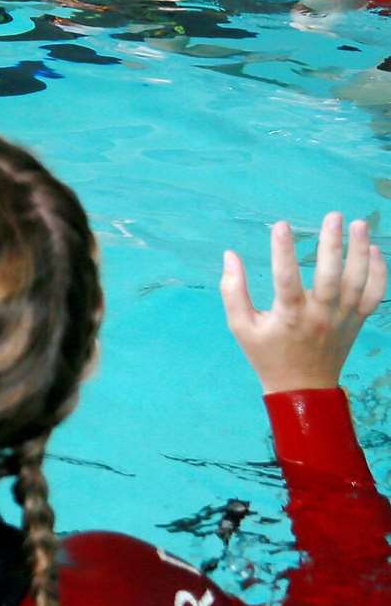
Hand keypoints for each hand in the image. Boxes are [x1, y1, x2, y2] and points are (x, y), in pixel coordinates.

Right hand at [220, 213, 385, 393]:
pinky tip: (375, 250)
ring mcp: (343, 318)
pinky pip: (374, 295)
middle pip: (331, 277)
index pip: (286, 280)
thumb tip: (230, 256)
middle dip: (332, 245)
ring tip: (359, 224)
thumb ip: (233, 291)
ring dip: (360, 252)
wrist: (303, 388)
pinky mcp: (358, 321)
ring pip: (357, 282)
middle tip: (333, 217)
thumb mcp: (240, 327)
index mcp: (289, 317)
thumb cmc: (267, 355)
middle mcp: (320, 316)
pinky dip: (379, 272)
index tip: (281, 225)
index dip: (283, 252)